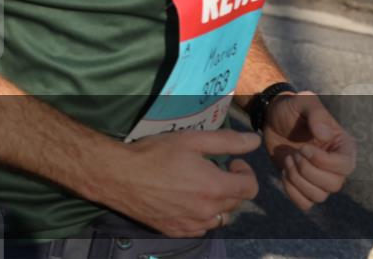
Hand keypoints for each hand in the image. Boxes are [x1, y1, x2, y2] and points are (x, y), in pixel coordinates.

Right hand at [96, 130, 260, 237]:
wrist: (118, 176)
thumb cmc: (154, 154)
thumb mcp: (190, 140)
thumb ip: (226, 141)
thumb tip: (254, 141)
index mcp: (215, 187)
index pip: (250, 188)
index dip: (245, 172)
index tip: (230, 163)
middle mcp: (208, 211)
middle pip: (235, 202)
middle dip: (229, 185)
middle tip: (210, 170)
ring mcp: (192, 224)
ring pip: (219, 217)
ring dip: (217, 203)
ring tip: (198, 187)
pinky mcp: (176, 231)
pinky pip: (201, 227)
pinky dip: (200, 215)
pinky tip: (184, 200)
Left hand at [262, 91, 355, 210]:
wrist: (272, 118)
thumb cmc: (292, 108)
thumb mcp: (304, 101)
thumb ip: (317, 114)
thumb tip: (325, 136)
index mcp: (343, 146)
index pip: (345, 167)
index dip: (323, 162)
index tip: (303, 148)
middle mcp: (336, 166)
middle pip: (333, 185)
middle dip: (307, 171)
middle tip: (293, 154)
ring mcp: (320, 177)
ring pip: (319, 196)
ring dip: (298, 180)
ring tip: (288, 160)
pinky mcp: (304, 185)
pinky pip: (305, 203)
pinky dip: (292, 192)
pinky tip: (284, 173)